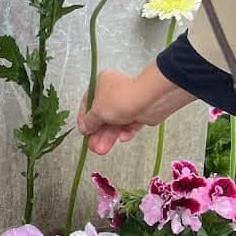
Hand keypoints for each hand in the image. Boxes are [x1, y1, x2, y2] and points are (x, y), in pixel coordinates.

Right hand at [77, 63, 194, 154]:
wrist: (151, 99)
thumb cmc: (120, 99)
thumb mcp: (98, 111)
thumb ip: (89, 121)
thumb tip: (84, 128)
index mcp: (100, 85)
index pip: (88, 104)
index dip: (84, 120)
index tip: (83, 132)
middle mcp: (114, 92)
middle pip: (102, 116)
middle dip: (98, 133)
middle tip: (93, 147)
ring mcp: (128, 102)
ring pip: (116, 122)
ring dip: (109, 136)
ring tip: (102, 150)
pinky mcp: (140, 112)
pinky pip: (130, 124)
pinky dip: (126, 132)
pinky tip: (123, 138)